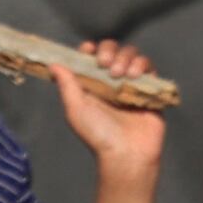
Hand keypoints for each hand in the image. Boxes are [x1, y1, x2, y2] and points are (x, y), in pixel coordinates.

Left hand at [56, 41, 170, 177]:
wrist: (127, 153)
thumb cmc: (98, 134)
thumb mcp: (76, 109)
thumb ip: (66, 85)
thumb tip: (53, 64)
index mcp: (92, 85)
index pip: (91, 57)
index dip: (89, 49)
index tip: (88, 50)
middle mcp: (111, 82)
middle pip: (113, 49)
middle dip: (109, 51)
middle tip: (105, 65)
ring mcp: (131, 84)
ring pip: (131, 54)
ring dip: (125, 57)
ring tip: (120, 75)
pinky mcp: (149, 89)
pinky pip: (148, 67)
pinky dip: (141, 65)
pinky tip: (134, 77)